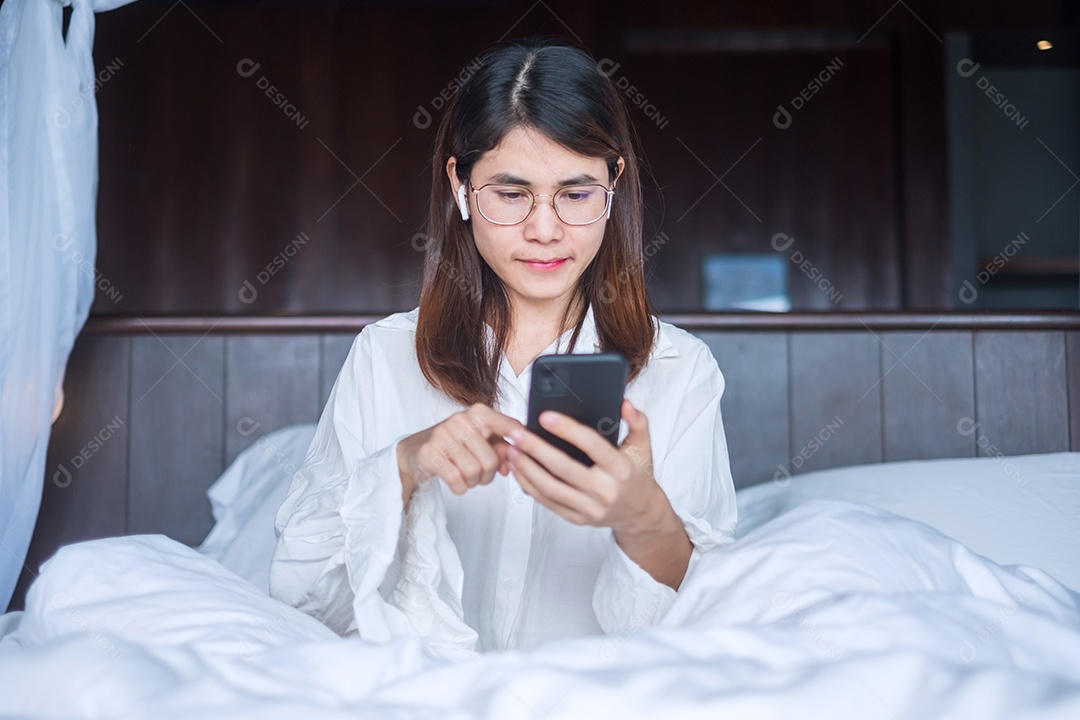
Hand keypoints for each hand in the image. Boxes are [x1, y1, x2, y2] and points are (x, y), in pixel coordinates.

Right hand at [397, 403, 524, 500]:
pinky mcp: (430, 453)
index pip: (506, 424)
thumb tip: (513, 463)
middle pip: (490, 460)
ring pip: (473, 471)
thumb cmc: (454, 444)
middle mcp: (461, 420)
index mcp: (477, 413)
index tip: (523, 449)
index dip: (519, 438)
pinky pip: (455, 479)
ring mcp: (443, 435)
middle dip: (488, 475)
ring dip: (473, 482)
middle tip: (480, 476)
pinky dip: (459, 487)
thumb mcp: (479, 440)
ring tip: (466, 477)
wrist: (415, 450)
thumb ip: (500, 448)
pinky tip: (456, 482)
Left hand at [505, 398, 666, 535]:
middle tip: (515, 433)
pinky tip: (518, 470)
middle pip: (563, 468)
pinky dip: (529, 486)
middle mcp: (605, 491)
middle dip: (535, 449)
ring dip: (526, 468)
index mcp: (622, 469)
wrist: (640, 515)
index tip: (545, 416)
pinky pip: (548, 502)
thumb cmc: (638, 475)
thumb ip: (637, 422)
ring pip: (550, 488)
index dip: (568, 429)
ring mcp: (590, 508)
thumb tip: (624, 403)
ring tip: (510, 450)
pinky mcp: (577, 519)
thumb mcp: (644, 447)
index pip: (592, 445)